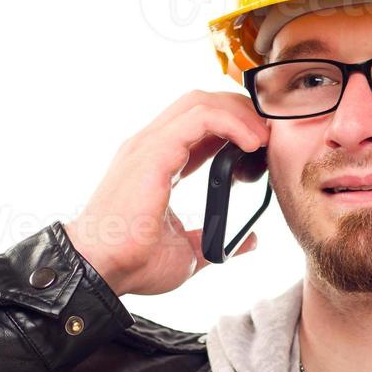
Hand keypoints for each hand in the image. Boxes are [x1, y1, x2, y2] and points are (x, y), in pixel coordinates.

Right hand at [64, 90, 270, 296]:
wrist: (101, 270)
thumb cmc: (133, 262)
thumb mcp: (187, 251)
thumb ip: (213, 238)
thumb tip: (248, 241)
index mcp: (157, 163)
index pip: (199, 124)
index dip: (234, 125)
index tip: (263, 145)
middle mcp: (151, 146)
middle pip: (202, 102)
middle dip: (241, 110)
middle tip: (270, 135)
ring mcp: (149, 145)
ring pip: (201, 101)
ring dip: (240, 112)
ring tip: (265, 137)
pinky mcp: (153, 151)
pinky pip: (199, 118)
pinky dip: (231, 122)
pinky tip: (252, 142)